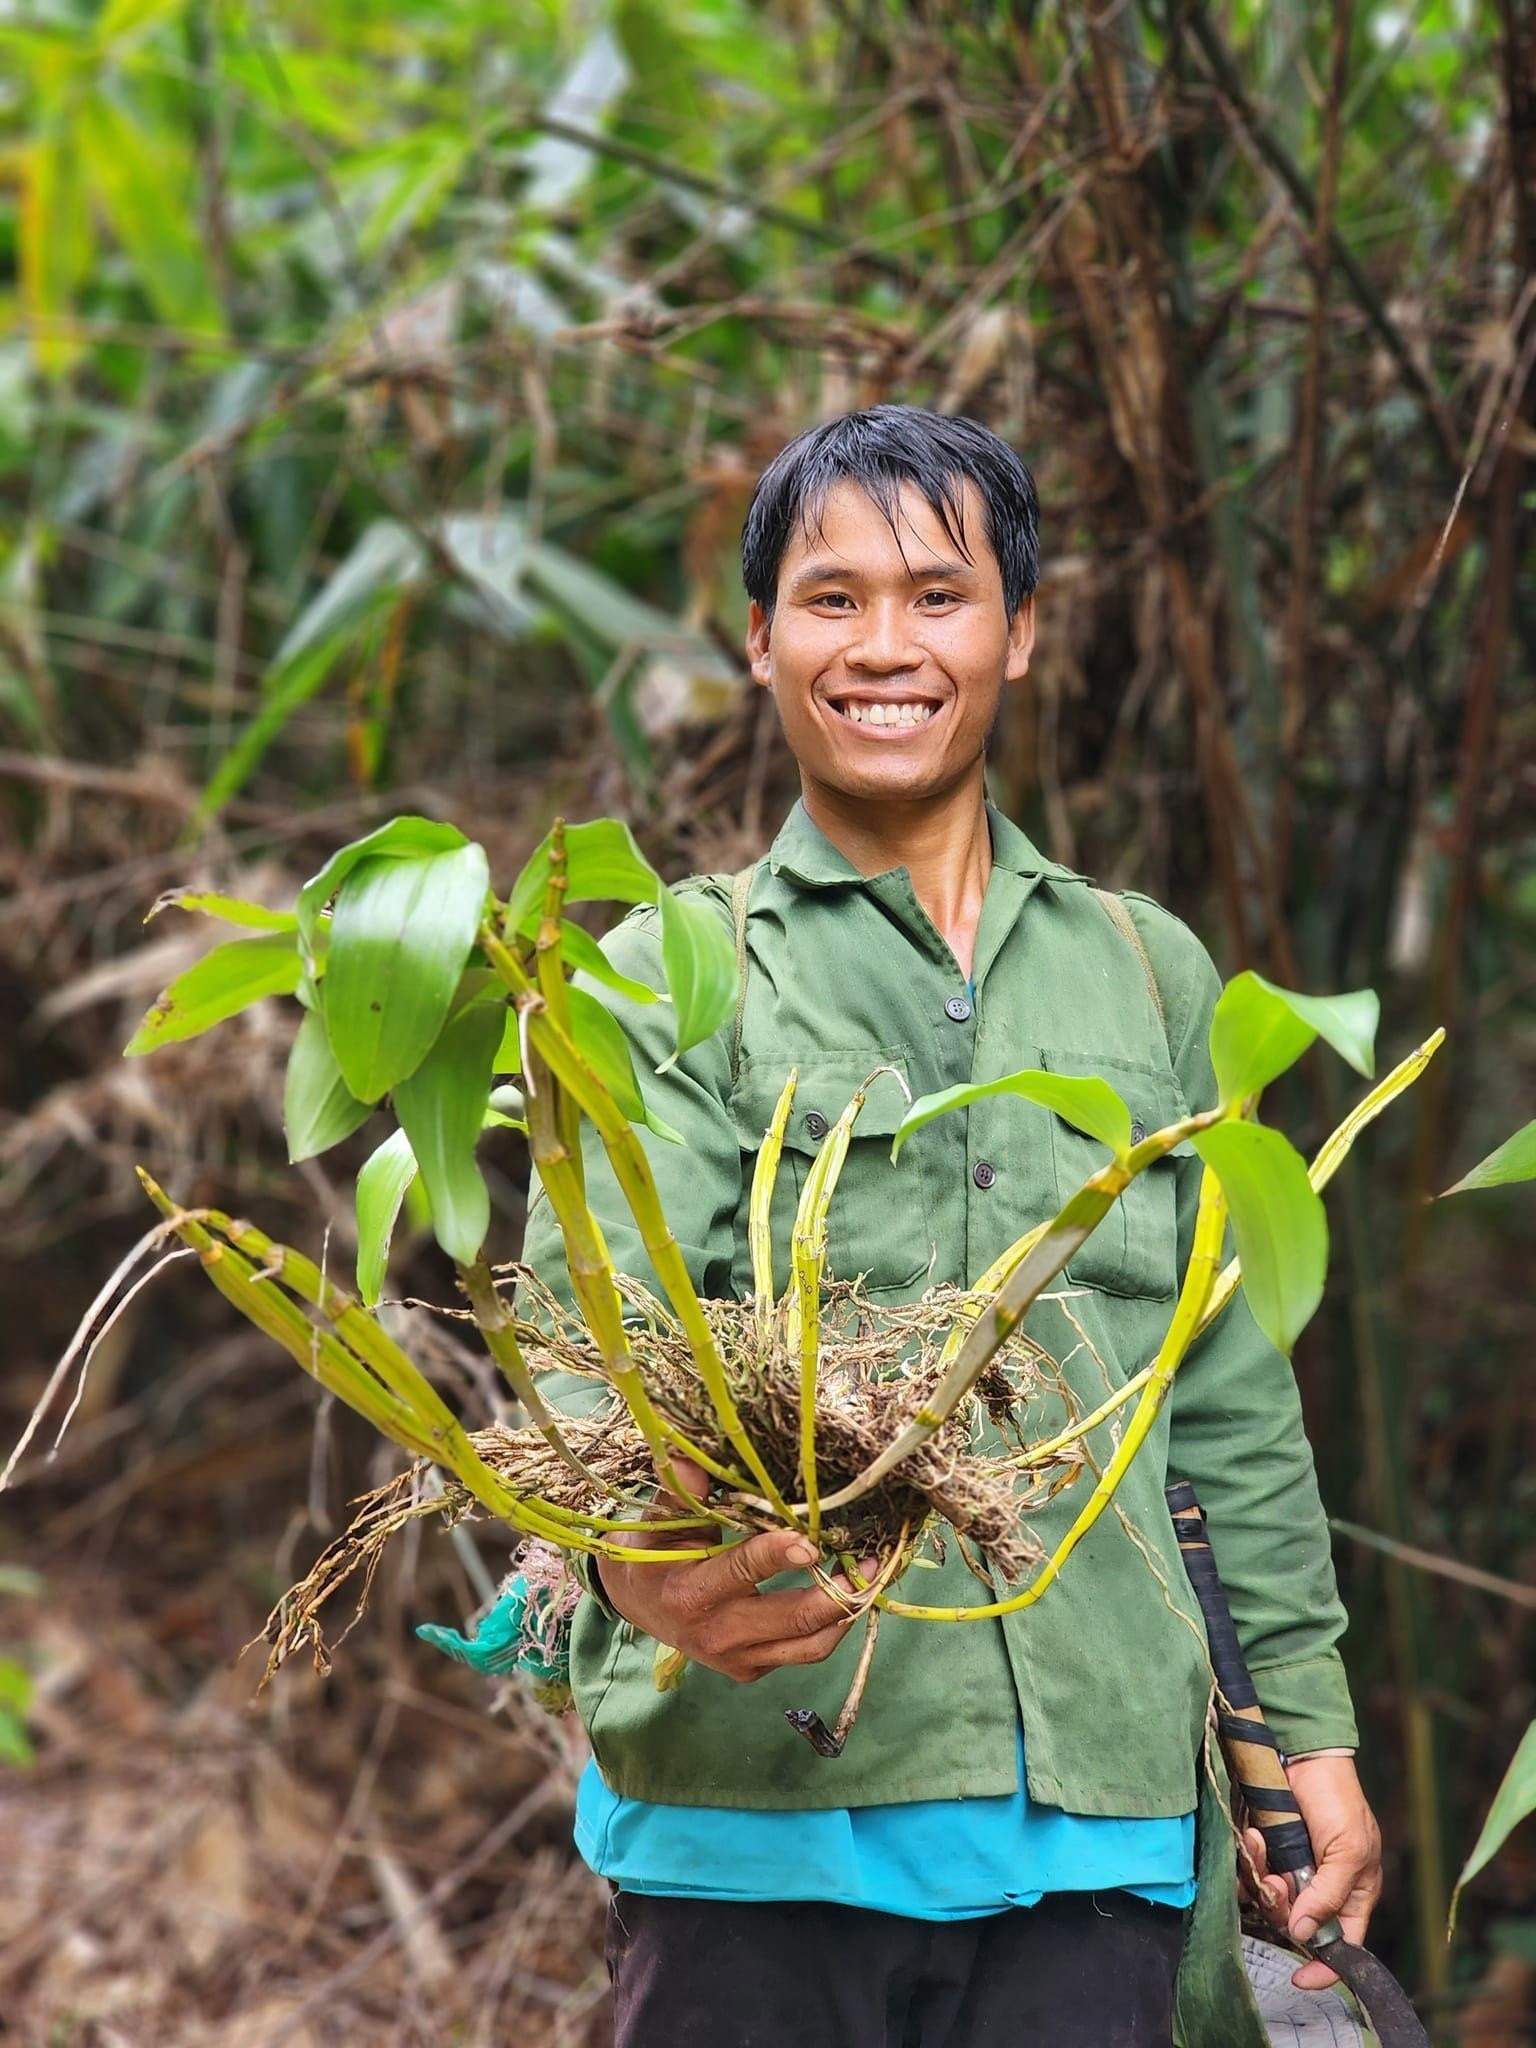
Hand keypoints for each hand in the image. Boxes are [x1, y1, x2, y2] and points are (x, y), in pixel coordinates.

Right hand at [595, 1457, 864, 1682]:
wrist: (638, 1605)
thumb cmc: (654, 1552)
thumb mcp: (660, 1520)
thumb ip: (680, 1492)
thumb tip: (689, 1458)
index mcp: (692, 1593)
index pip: (744, 1571)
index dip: (779, 1555)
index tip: (812, 1539)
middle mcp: (717, 1634)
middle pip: (794, 1619)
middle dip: (840, 1592)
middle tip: (872, 1561)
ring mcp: (738, 1660)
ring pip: (811, 1646)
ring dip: (847, 1612)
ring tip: (871, 1577)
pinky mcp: (752, 1670)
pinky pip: (803, 1653)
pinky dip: (832, 1626)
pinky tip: (847, 1594)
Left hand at [1240, 1753, 1382, 1989]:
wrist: (1303, 1752)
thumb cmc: (1338, 1799)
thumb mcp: (1348, 1849)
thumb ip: (1329, 1894)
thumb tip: (1304, 1933)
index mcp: (1351, 1894)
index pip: (1342, 1946)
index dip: (1324, 1967)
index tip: (1301, 1979)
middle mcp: (1319, 1888)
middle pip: (1295, 1925)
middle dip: (1281, 1906)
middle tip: (1276, 1879)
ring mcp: (1291, 1870)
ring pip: (1268, 1900)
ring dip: (1261, 1879)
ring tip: (1261, 1846)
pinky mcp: (1266, 1851)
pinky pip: (1249, 1872)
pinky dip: (1248, 1858)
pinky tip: (1252, 1837)